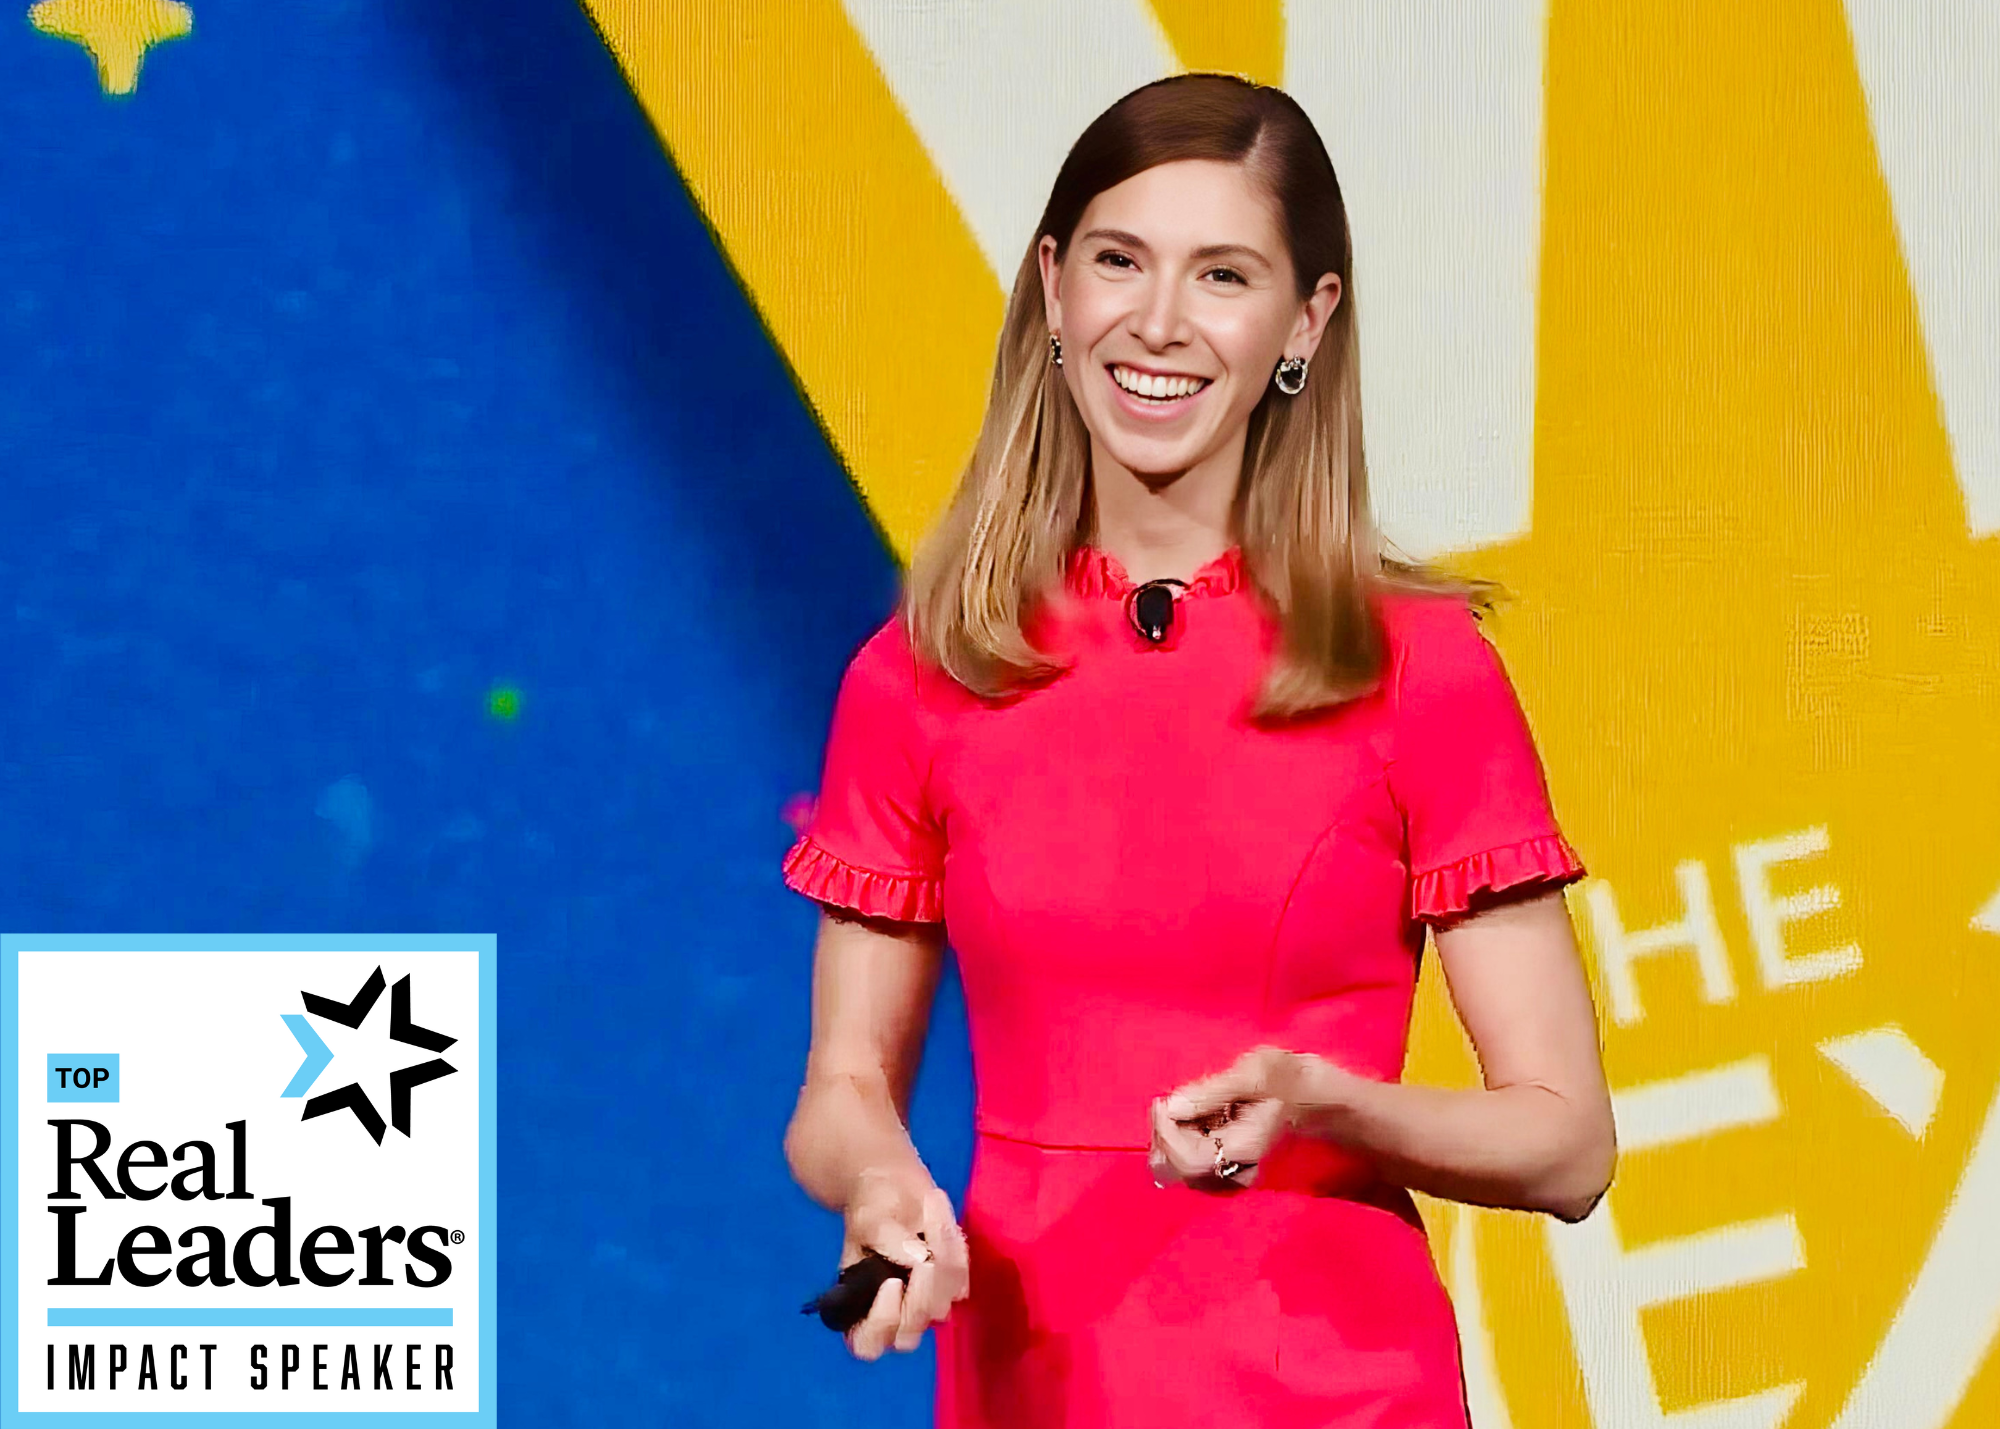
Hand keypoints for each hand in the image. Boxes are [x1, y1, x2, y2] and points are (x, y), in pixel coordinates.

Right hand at [838, 1169, 970, 1360]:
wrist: (893, 1187)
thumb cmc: (872, 1207)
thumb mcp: (869, 1219)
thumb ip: (889, 1242)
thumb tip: (922, 1258)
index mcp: (857, 1309)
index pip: (867, 1344)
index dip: (882, 1321)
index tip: (892, 1282)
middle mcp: (891, 1316)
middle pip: (911, 1332)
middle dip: (922, 1290)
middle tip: (922, 1245)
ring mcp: (922, 1306)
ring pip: (942, 1306)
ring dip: (941, 1256)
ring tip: (929, 1210)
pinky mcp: (949, 1288)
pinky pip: (962, 1281)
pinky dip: (954, 1247)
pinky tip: (940, 1216)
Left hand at [1150, 1045, 1312, 1190]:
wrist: (1312, 1094)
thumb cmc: (1287, 1078)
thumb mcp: (1253, 1073)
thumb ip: (1210, 1091)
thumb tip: (1172, 1107)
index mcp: (1242, 1150)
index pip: (1189, 1161)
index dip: (1167, 1133)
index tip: (1164, 1101)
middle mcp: (1235, 1169)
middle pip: (1178, 1169)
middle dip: (1164, 1134)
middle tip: (1168, 1101)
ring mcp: (1230, 1169)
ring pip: (1180, 1168)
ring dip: (1170, 1136)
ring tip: (1181, 1106)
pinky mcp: (1224, 1162)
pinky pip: (1189, 1160)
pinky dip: (1180, 1139)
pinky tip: (1191, 1117)